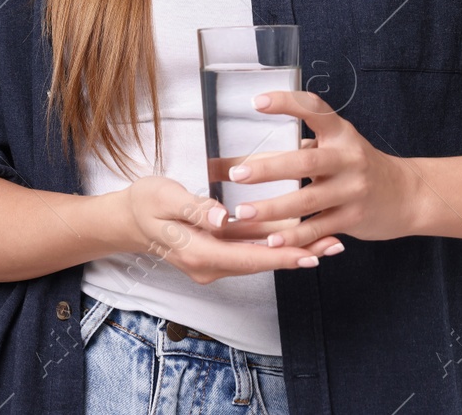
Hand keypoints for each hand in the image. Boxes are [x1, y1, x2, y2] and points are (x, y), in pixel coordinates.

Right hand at [114, 176, 344, 284]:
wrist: (126, 219)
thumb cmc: (144, 202)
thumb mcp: (164, 197)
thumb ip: (195, 208)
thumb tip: (223, 219)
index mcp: (200, 252)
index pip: (250, 258)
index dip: (283, 256)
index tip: (313, 253)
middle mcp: (210, 265)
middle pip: (262, 262)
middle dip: (299, 254)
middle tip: (335, 244)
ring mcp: (213, 262)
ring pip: (260, 258)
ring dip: (292, 250)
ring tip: (328, 241)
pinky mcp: (216, 253)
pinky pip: (251, 251)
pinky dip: (276, 245)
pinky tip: (298, 236)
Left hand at [224, 90, 425, 247]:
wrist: (407, 195)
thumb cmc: (359, 166)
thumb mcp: (339, 147)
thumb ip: (305, 147)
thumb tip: (250, 154)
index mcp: (341, 133)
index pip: (314, 109)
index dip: (286, 103)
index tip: (257, 102)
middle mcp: (349, 158)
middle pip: (305, 161)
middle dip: (269, 168)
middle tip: (237, 174)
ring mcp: (353, 189)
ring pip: (307, 200)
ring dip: (272, 208)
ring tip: (242, 212)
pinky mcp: (354, 218)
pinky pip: (319, 228)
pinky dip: (294, 235)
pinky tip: (272, 239)